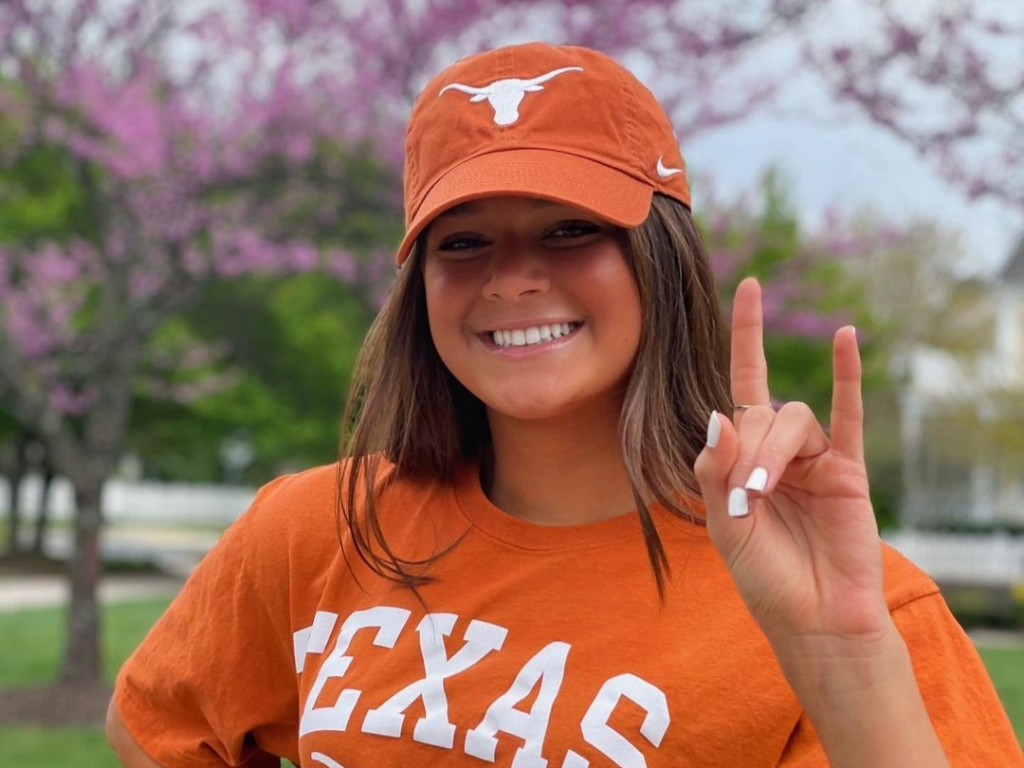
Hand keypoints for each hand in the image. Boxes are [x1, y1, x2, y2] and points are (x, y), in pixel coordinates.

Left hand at [694, 277, 890, 650]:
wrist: (813, 618)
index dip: (746, 336)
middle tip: (744, 497)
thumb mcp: (723, 523)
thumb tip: (719, 414)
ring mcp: (816, 457)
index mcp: (745, 456)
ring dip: (772, 451)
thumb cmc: (764, 577)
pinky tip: (848, 338)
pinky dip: (847, 377)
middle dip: (746, 449)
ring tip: (762, 494)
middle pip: (761, 411)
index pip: (743, 386)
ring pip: (793, 419)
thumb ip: (716, 469)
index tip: (747, 284)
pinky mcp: (849, 469)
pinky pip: (849, 415)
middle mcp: (780, 449)